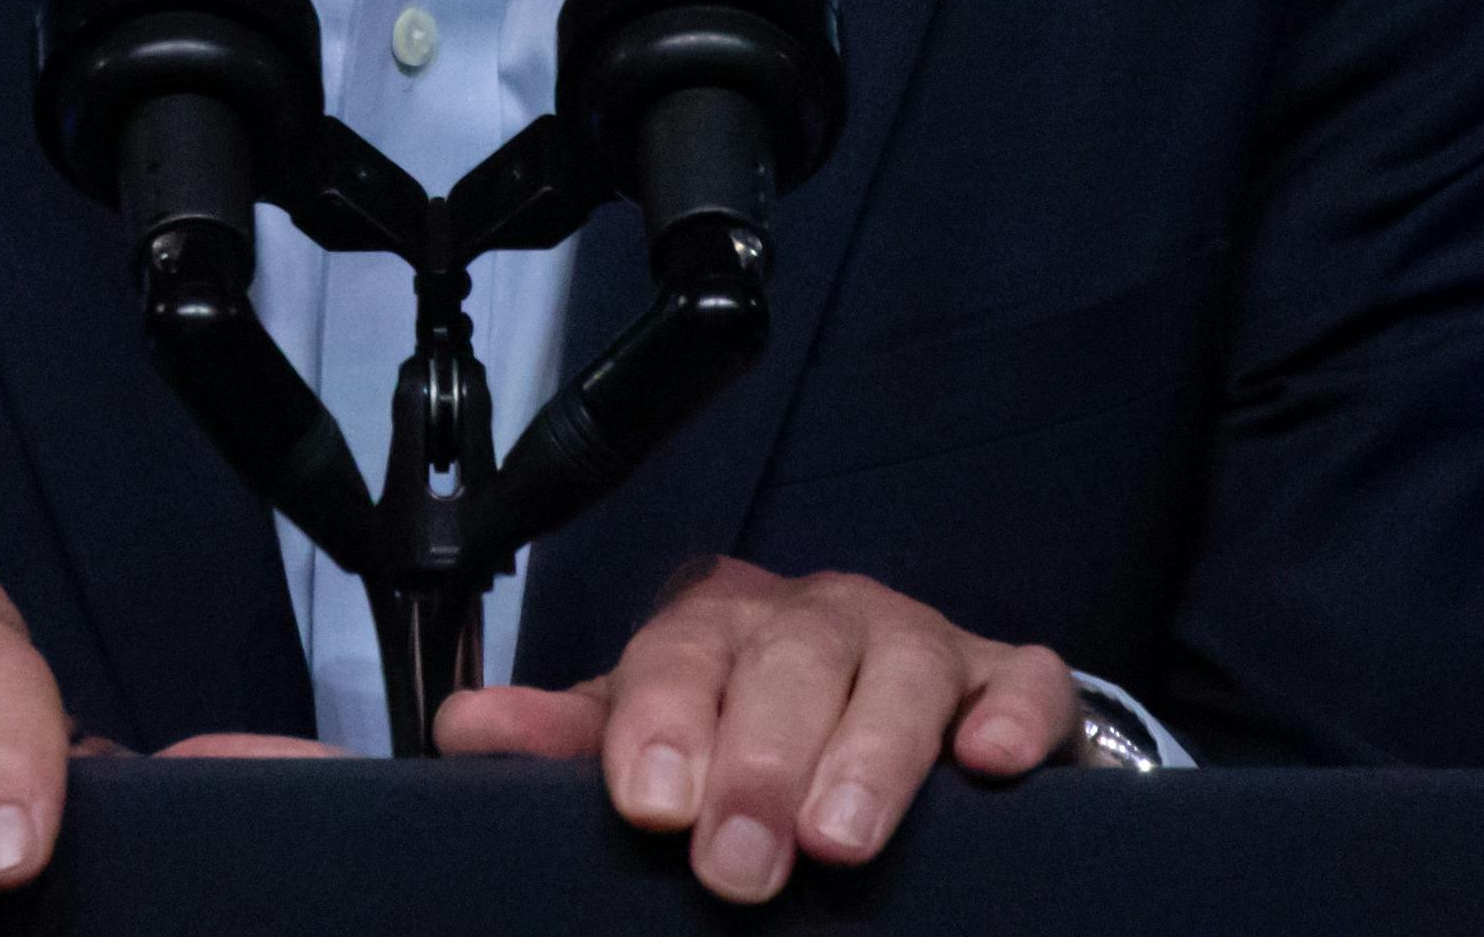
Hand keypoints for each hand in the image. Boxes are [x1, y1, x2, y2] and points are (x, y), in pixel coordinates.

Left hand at [438, 560, 1077, 904]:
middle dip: (761, 761)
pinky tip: (989, 766)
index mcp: (718, 626)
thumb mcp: (653, 737)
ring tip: (842, 840)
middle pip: (788, 660)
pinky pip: (1021, 678)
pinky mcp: (1006, 678)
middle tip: (740, 864)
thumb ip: (569, 741)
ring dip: (871, 752)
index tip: (651, 806)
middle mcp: (816, 617)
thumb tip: (462, 732)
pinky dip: (1010, 714)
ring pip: (900, 666)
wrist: (886, 719)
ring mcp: (918, 641)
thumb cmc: (748, 735)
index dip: (662, 724)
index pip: (679, 653)